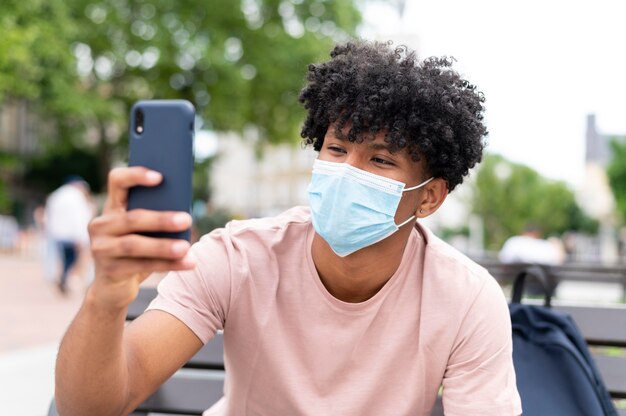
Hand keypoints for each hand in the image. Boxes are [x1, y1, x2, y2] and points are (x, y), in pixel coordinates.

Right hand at [87, 167, 195, 307]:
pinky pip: (142, 265)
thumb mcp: (144, 233)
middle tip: (187, 219)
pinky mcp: (109, 270)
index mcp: (112, 208)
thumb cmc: (136, 253)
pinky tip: (188, 263)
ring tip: (186, 247)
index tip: (160, 177)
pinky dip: (168, 264)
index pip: (117, 181)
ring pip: (135, 244)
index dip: (136, 176)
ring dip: (164, 246)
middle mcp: (101, 225)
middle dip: (161, 219)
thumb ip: (155, 219)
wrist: (113, 288)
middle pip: (132, 218)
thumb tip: (184, 214)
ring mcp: (101, 248)